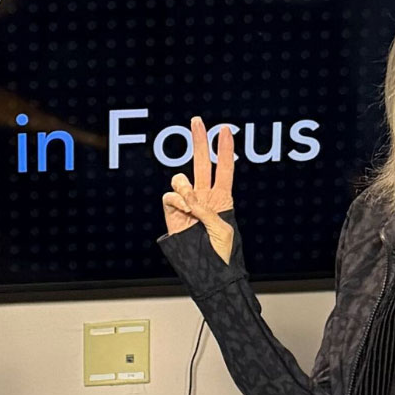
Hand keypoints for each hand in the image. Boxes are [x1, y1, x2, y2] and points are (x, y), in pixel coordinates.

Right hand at [161, 116, 235, 262]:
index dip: (225, 148)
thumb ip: (205, 208)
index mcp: (223, 199)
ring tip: (191, 205)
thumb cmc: (222, 255)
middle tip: (197, 121)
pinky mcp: (172, 214)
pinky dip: (176, 202)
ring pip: (181, 179)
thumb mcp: (222, 228)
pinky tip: (182, 214)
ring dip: (185, 187)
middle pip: (203, 162)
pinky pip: (170, 197)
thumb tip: (186, 195)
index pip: (224, 168)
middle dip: (200, 141)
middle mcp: (204, 198)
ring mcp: (187, 204)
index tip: (224, 130)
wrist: (207, 274)